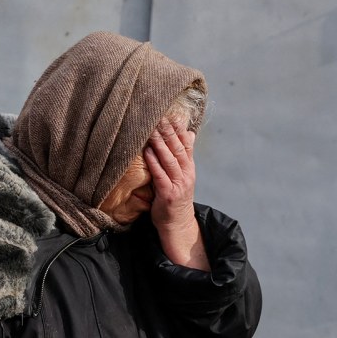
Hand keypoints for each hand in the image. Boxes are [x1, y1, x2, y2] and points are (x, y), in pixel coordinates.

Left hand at [143, 116, 208, 270]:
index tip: (169, 114)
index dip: (178, 128)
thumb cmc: (176, 197)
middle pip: (177, 148)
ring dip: (160, 143)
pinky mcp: (167, 193)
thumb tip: (189, 133)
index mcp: (189, 167)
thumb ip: (184, 155)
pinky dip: (154, 162)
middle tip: (159, 116)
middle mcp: (186, 173)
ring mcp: (178, 183)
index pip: (185, 143)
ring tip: (151, 129)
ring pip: (169, 159)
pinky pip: (160, 174)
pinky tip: (147, 151)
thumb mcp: (183, 174)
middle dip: (168, 131)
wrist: (178, 223)